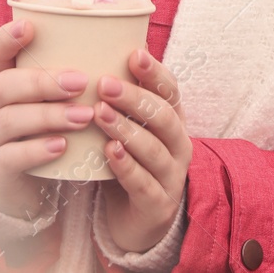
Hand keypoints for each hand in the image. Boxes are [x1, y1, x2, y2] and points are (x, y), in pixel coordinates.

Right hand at [0, 19, 89, 225]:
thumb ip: (71, 80)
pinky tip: (61, 146)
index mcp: (2, 81)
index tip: (30, 26)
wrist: (24, 188)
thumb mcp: (50, 103)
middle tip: (81, 82)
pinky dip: (36, 150)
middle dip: (41, 81)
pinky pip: (11, 157)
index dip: (8, 37)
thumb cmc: (45, 133)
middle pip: (3, 85)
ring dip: (48, 116)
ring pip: (9, 119)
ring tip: (83, 116)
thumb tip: (124, 50)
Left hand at [95, 48, 192, 252]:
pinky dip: (127, 166)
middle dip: (134, 98)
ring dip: (126, 129)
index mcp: (173, 122)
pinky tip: (109, 152)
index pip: (171, 91)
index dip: (155, 72)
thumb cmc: (128, 163)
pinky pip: (144, 184)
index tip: (134, 54)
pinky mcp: (158, 206)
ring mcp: (171, 177)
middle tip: (104, 84)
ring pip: (154, 149)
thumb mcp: (127, 128)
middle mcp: (178, 146)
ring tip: (100, 114)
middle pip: (163, 117)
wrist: (134, 221)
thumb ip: (118, 99)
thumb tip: (95, 52)